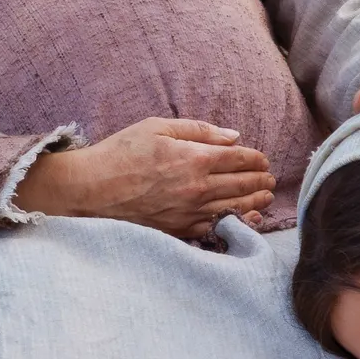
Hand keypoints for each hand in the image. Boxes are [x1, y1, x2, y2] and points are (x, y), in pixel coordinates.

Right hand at [12, 117, 275, 238]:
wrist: (90, 191)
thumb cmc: (120, 154)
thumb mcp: (157, 128)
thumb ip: (198, 130)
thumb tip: (232, 136)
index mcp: (196, 159)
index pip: (240, 158)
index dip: (256, 158)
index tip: (262, 159)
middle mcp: (199, 188)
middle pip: (244, 184)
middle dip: (260, 180)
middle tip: (269, 179)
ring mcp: (191, 213)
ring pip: (236, 208)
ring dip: (255, 202)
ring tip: (264, 198)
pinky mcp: (180, 230)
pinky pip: (216, 228)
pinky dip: (234, 222)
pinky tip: (242, 218)